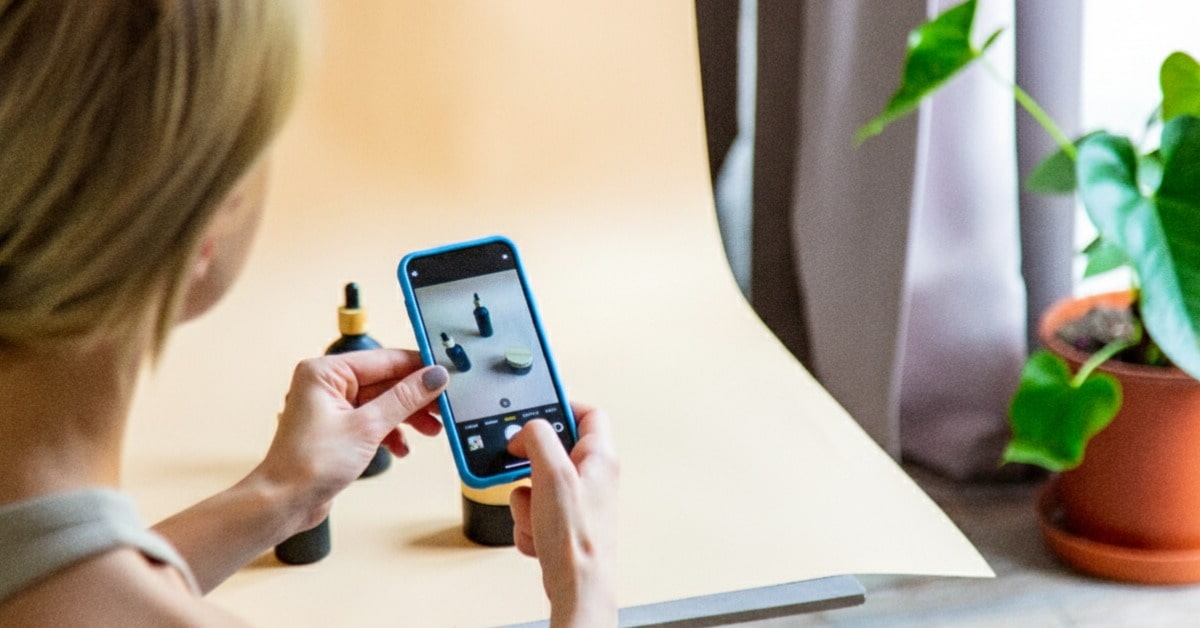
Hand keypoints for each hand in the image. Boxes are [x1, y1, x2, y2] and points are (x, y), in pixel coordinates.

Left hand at [256, 349, 447, 532]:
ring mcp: (332, 407)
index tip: (446, 375)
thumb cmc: (308, 464)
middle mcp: (327, 384)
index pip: (385, 359)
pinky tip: (401, 448)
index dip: (419, 368)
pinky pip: (372, 421)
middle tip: (443, 409)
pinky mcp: (338, 428)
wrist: (283, 503)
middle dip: (415, 398)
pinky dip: (390, 432)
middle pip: (386, 382)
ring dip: (406, 418)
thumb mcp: (367, 427)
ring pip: (382, 403)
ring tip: (430, 431)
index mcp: (326, 372)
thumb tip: (434, 377)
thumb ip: (404, 399)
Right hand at [508, 404, 618, 627]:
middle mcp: (593, 477)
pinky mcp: (563, 523)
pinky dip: (530, 524)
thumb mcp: (552, 474)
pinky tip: (540, 537)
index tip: (535, 412)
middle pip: (551, 451)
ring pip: (536, 484)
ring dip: (526, 503)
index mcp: (601, 458)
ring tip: (539, 518)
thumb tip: (527, 430)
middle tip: (524, 473)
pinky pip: (534, 511)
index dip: (561, 406)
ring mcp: (577, 502)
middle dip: (529, 468)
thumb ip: (538, 439)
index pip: (588, 413)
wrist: (576, 588)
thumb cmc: (577, 539)